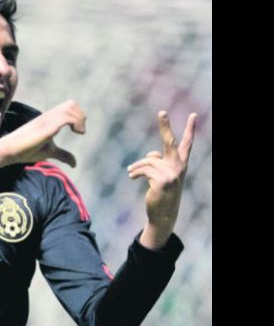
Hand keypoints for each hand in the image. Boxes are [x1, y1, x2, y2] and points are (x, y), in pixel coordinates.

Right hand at [0, 99, 85, 166]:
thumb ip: (63, 155)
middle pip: (71, 104)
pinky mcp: (46, 125)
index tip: (79, 131)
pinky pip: (66, 116)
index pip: (68, 107)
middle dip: (81, 115)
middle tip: (80, 131)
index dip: (78, 116)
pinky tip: (76, 132)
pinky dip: (76, 122)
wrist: (9, 151)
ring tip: (79, 132)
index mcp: (49, 119)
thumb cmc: (26, 150)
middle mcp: (48, 116)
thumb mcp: (50, 152)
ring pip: (70, 107)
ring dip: (80, 118)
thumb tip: (74, 164)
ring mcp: (47, 119)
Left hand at [128, 111, 196, 248]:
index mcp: (180, 164)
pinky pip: (143, 169)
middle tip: (161, 112)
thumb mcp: (162, 175)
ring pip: (148, 160)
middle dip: (165, 126)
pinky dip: (135, 172)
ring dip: (137, 167)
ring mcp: (172, 174)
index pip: (186, 144)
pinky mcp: (162, 181)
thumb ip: (158, 161)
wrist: (163, 214)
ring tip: (131, 173)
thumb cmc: (162, 192)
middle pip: (170, 142)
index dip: (190, 130)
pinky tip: (132, 178)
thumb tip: (151, 153)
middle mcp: (179, 167)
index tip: (193, 115)